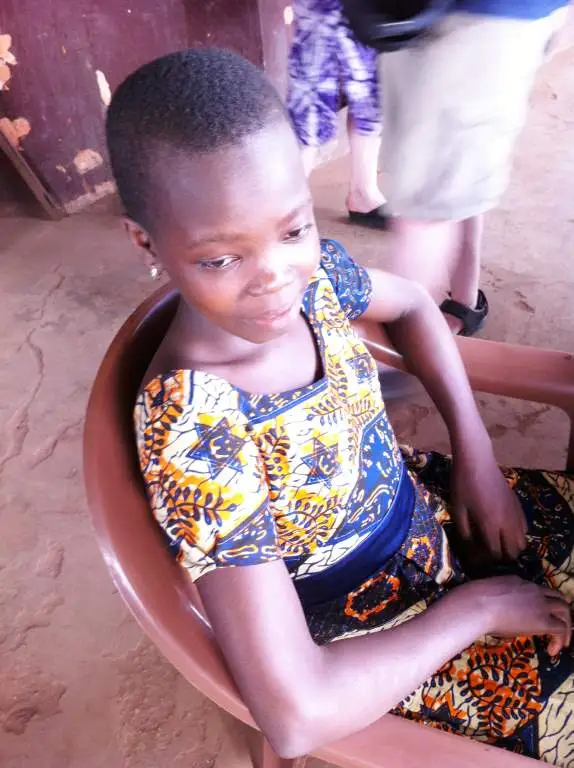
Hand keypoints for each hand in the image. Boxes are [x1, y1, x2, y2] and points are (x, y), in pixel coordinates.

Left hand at [451, 439, 526, 559]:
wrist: (477, 460)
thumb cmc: (463, 484)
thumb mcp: (457, 509)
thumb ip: (464, 531)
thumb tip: (470, 546)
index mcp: (490, 524)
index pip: (494, 554)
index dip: (484, 558)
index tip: (473, 554)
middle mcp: (507, 523)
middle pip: (513, 553)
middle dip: (500, 556)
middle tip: (485, 549)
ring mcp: (516, 514)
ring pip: (522, 542)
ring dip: (511, 546)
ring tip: (496, 540)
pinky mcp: (519, 505)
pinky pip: (525, 528)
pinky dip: (517, 534)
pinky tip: (503, 528)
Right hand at [452, 576, 571, 655]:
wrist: (479, 604)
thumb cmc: (475, 600)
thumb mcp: (488, 594)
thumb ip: (498, 601)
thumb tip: (497, 616)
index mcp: (517, 581)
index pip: (536, 589)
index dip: (541, 601)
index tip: (538, 612)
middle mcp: (533, 589)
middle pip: (556, 596)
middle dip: (561, 610)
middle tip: (560, 624)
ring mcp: (540, 604)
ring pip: (564, 610)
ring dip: (566, 625)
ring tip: (562, 641)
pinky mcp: (543, 620)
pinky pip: (560, 629)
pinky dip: (560, 639)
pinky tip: (553, 650)